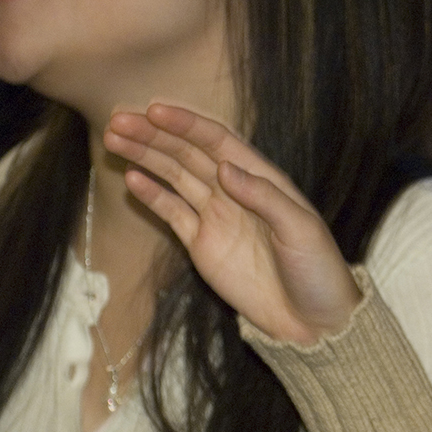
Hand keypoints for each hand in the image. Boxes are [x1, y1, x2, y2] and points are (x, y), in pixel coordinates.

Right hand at [102, 104, 360, 344]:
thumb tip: (225, 167)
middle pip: (188, 154)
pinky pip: (172, 212)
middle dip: (154, 135)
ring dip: (146, 156)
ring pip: (175, 177)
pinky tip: (132, 177)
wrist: (313, 321)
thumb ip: (265, 197)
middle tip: (117, 120)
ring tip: (114, 139)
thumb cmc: (318, 270)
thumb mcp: (301, 229)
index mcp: (263, 179)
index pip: (218, 142)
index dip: (186, 125)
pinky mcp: (202, 245)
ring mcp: (216, 217)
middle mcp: (236, 191)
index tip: (153, 111)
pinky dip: (152, 195)